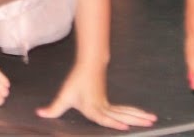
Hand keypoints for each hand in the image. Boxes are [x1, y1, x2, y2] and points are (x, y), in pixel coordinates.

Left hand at [37, 65, 155, 130]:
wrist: (88, 67)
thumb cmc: (76, 83)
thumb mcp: (64, 96)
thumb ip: (54, 108)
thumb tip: (40, 114)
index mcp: (92, 108)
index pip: (104, 118)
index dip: (113, 122)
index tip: (124, 126)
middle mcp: (103, 107)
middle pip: (121, 115)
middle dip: (135, 119)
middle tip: (149, 122)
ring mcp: (108, 105)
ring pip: (126, 112)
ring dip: (139, 116)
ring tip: (153, 119)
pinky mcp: (111, 103)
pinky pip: (125, 110)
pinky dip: (135, 113)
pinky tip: (145, 116)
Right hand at [184, 0, 193, 89]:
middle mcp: (191, 32)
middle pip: (191, 55)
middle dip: (193, 71)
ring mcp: (189, 29)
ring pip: (189, 51)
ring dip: (190, 65)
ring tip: (191, 78)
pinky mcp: (190, 26)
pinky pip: (189, 45)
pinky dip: (189, 56)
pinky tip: (191, 59)